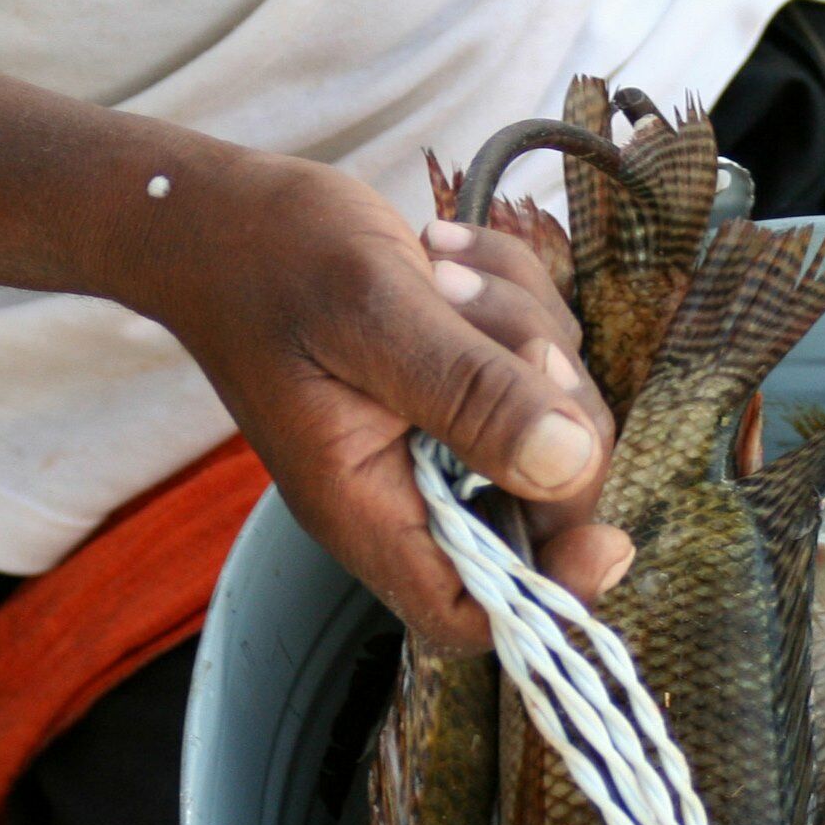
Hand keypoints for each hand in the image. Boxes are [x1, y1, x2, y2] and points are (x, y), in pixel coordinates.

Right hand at [133, 145, 629, 649]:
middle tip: (508, 330)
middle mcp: (413, 489)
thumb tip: (569, 463)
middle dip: (554, 409)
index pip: (474, 614)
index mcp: (371, 508)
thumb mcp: (373, 311)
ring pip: (556, 420)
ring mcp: (444, 439)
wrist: (215, 211)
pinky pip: (541, 362)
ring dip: (529, 332)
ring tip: (446, 272)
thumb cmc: (269, 258)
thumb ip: (470, 392)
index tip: (609, 536)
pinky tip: (451, 257)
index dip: (553, 594)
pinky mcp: (466, 389)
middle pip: (545, 504)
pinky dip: (519, 300)